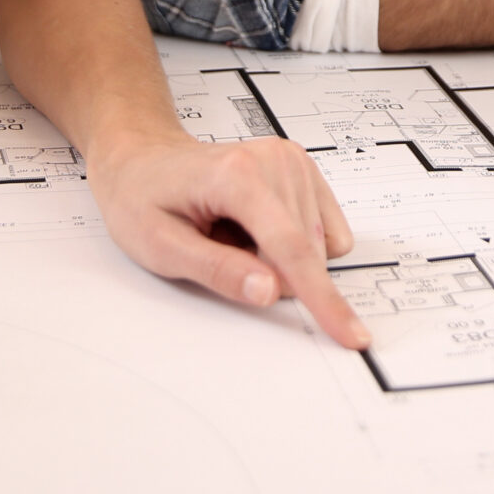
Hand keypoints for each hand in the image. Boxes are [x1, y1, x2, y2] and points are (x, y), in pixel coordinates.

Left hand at [86, 131, 370, 348]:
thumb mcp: (161, 246)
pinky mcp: (303, 169)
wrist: (143, 159)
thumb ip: (218, 271)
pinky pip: (324, 232)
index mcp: (239, 177)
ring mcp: (293, 161)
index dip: (322, 298)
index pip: (292, 248)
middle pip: (307, 252)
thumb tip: (270, 292)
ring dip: (281, 259)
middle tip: (221, 252)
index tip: (350, 335)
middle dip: (274, 275)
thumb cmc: (143, 197)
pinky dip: (295, 244)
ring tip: (232, 236)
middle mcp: (275, 161)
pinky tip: (256, 229)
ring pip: (319, 245)